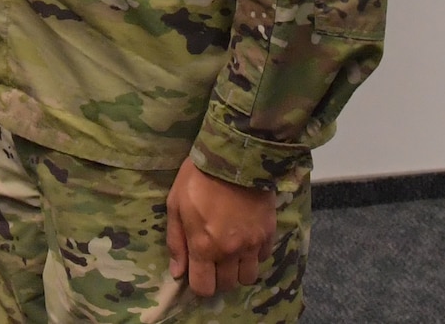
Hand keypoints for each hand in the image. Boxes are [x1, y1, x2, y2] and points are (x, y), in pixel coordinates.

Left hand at [166, 160, 276, 297]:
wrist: (234, 157)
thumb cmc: (197, 179)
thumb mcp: (175, 205)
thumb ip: (176, 242)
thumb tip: (177, 272)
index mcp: (204, 246)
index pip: (204, 287)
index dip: (199, 285)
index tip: (197, 273)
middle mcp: (230, 252)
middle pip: (227, 284)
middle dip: (217, 277)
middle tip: (212, 260)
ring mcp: (252, 244)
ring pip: (248, 277)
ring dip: (238, 270)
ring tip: (230, 254)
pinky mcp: (268, 234)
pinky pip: (263, 258)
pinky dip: (254, 255)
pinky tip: (245, 239)